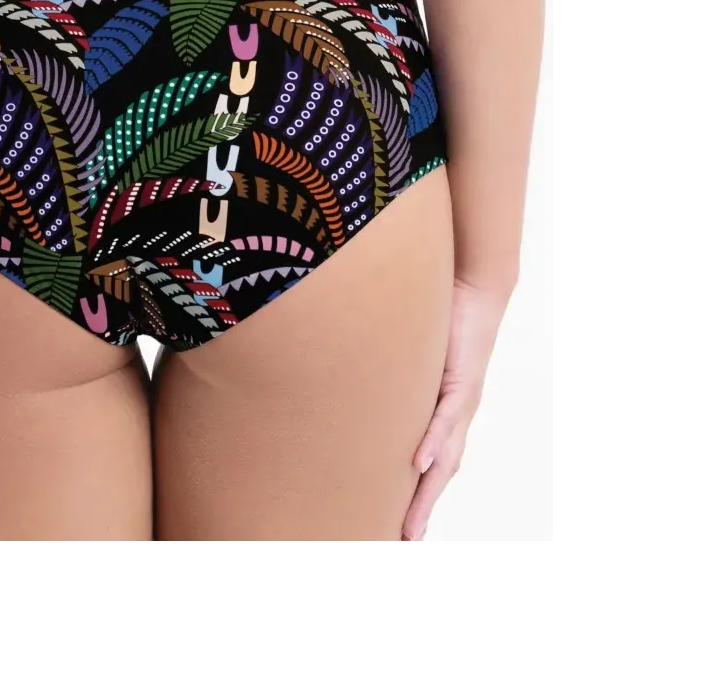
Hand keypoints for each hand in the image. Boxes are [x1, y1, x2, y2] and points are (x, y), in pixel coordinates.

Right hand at [402, 278, 510, 541]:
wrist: (472, 288)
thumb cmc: (440, 317)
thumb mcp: (409, 355)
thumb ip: (389, 374)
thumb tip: (357, 389)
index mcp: (442, 412)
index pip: (430, 463)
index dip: (416, 496)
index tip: (400, 525)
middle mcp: (455, 415)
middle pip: (438, 474)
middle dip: (421, 509)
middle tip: (403, 540)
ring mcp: (459, 400)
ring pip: (443, 457)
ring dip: (427, 492)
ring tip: (410, 522)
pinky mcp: (460, 379)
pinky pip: (444, 417)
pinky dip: (433, 442)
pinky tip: (419, 463)